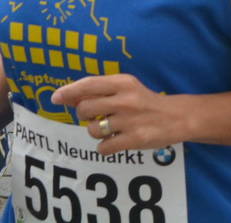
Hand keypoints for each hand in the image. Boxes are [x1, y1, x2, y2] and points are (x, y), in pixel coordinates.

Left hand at [52, 74, 186, 156]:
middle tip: (97, 115)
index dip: (68, 92)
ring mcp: (130, 121)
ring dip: (96, 131)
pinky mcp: (134, 140)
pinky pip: (103, 147)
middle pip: (84, 108)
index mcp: (123, 82)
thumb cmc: (143, 101)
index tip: (55, 98)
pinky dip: (105, 147)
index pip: (88, 85)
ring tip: (111, 128)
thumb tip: (69, 97)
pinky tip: (116, 140)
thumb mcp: (126, 87)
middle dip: (84, 114)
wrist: (174, 117)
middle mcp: (125, 100)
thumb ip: (100, 90)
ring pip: (92, 129)